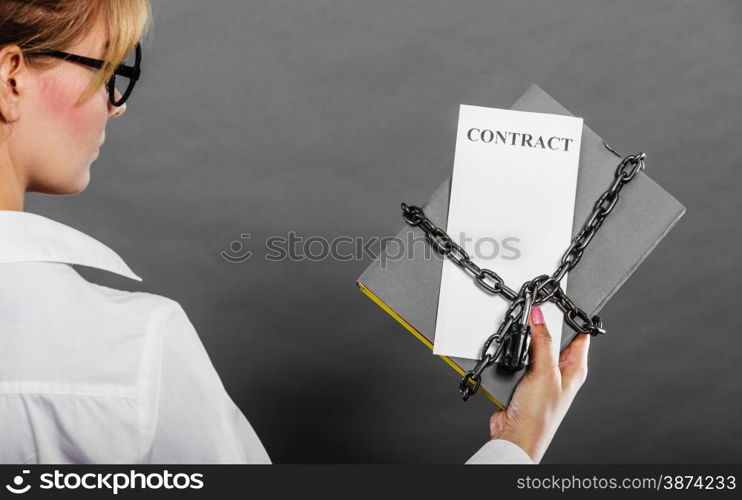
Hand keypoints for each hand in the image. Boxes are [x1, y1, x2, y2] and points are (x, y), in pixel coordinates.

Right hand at [489, 305, 589, 462]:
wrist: (514, 436)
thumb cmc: (539, 415)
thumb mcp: (545, 372)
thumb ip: (542, 342)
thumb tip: (539, 316)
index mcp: (575, 367)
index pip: (579, 334)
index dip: (572, 317)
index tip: (558, 301)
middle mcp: (559, 370)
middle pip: (551, 337)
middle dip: (540, 326)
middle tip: (532, 313)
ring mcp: (540, 375)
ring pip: (531, 346)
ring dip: (522, 342)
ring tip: (518, 335)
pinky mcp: (522, 379)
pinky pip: (516, 358)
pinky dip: (510, 353)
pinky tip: (507, 352)